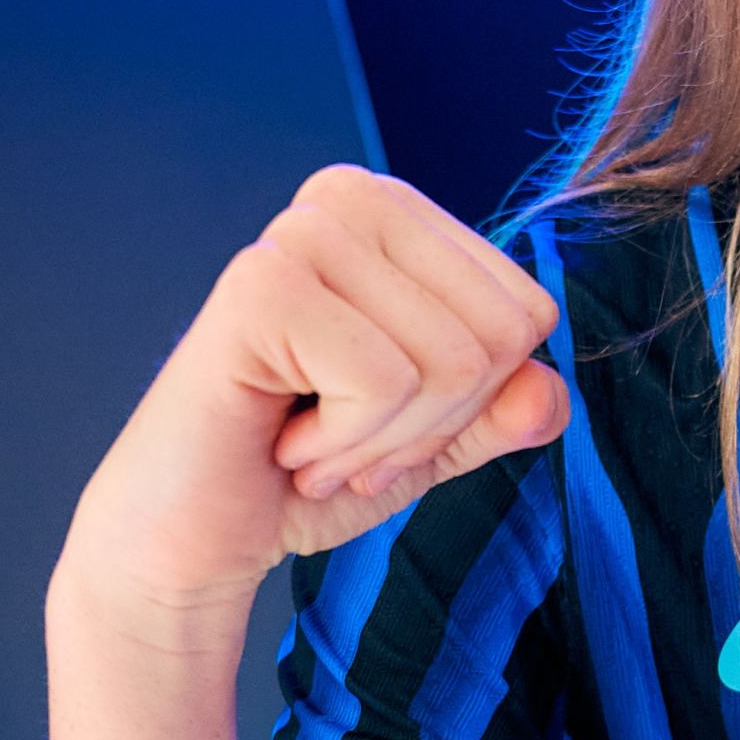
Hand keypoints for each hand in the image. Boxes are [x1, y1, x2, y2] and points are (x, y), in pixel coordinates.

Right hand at [55, 166, 567, 649]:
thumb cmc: (307, 476)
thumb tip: (546, 389)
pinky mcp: (259, 286)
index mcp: (396, 213)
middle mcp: (349, 198)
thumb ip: (504, 411)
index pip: (527, 311)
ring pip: (448, 361)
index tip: (385, 420)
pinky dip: (342, 447)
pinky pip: (382, 382)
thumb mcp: (435, 441)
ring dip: (382, 445)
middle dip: (433, 426)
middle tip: (346, 443)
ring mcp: (300, 234)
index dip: (474, 402)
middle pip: (498, 335)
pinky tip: (283, 443)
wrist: (192, 541)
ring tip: (312, 445)